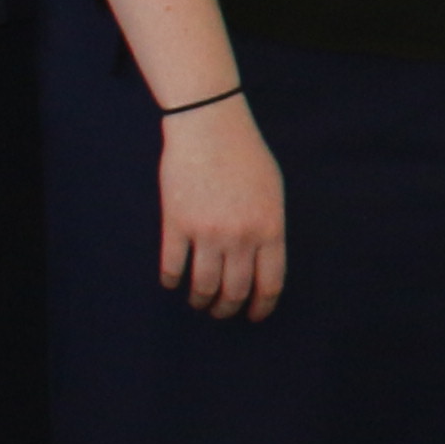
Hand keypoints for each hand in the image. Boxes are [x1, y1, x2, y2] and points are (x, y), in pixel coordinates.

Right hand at [157, 101, 287, 322]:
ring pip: (202, 286)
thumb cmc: (245, 155)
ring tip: (199, 301)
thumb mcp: (272, 192)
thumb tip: (262, 263)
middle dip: (227, 308)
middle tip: (221, 310)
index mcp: (270, 228)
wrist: (209, 127)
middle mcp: (240, 236)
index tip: (253, 315)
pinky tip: (174, 282)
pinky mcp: (176, 225)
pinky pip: (172, 267)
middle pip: (234, 291)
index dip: (260, 306)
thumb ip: (269, 228)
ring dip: (200, 300)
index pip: (269, 283)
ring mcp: (206, 232)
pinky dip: (172, 281)